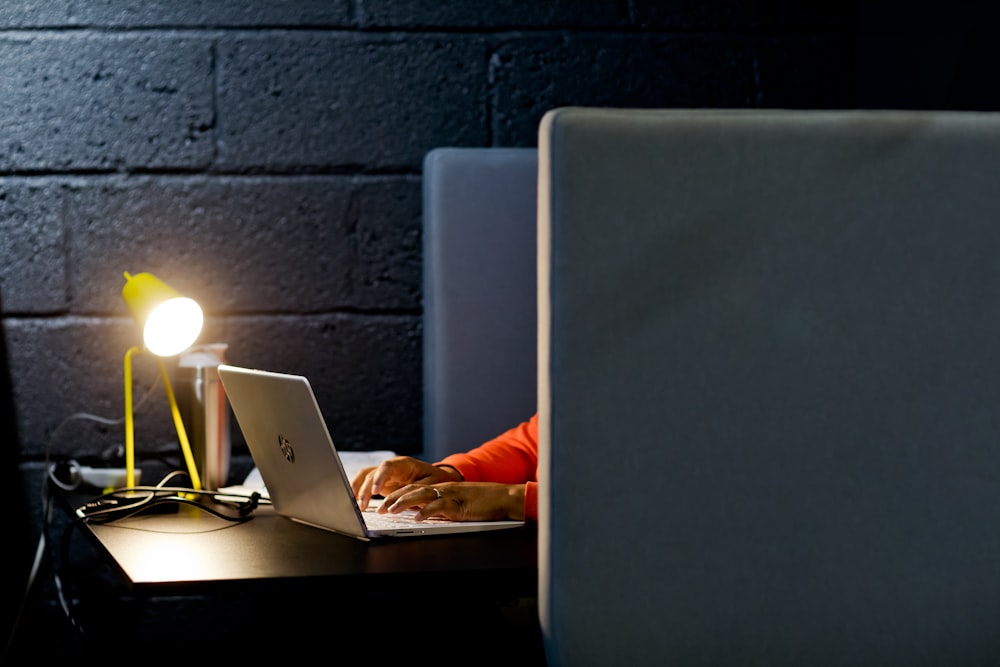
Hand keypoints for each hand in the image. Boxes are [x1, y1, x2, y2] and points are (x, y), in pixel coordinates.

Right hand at [350, 456, 461, 510]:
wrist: (436, 477)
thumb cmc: (435, 479)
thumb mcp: (431, 483)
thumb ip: (416, 490)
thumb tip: (403, 499)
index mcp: (404, 464)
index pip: (387, 466)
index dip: (380, 477)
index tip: (376, 491)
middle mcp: (392, 466)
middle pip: (373, 473)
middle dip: (366, 490)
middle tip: (363, 506)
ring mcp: (385, 473)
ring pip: (366, 477)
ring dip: (359, 490)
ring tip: (357, 506)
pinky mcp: (381, 481)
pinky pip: (366, 482)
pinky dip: (358, 490)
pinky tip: (354, 501)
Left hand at [378, 481, 524, 521]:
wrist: (502, 497)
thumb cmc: (481, 502)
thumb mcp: (455, 504)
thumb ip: (439, 507)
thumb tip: (421, 515)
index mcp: (440, 488)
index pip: (413, 488)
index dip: (396, 495)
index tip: (382, 503)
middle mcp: (442, 488)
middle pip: (413, 490)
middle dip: (394, 498)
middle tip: (380, 507)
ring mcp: (450, 495)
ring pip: (422, 495)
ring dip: (405, 502)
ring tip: (392, 509)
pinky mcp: (459, 504)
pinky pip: (440, 506)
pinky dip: (427, 512)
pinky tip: (418, 518)